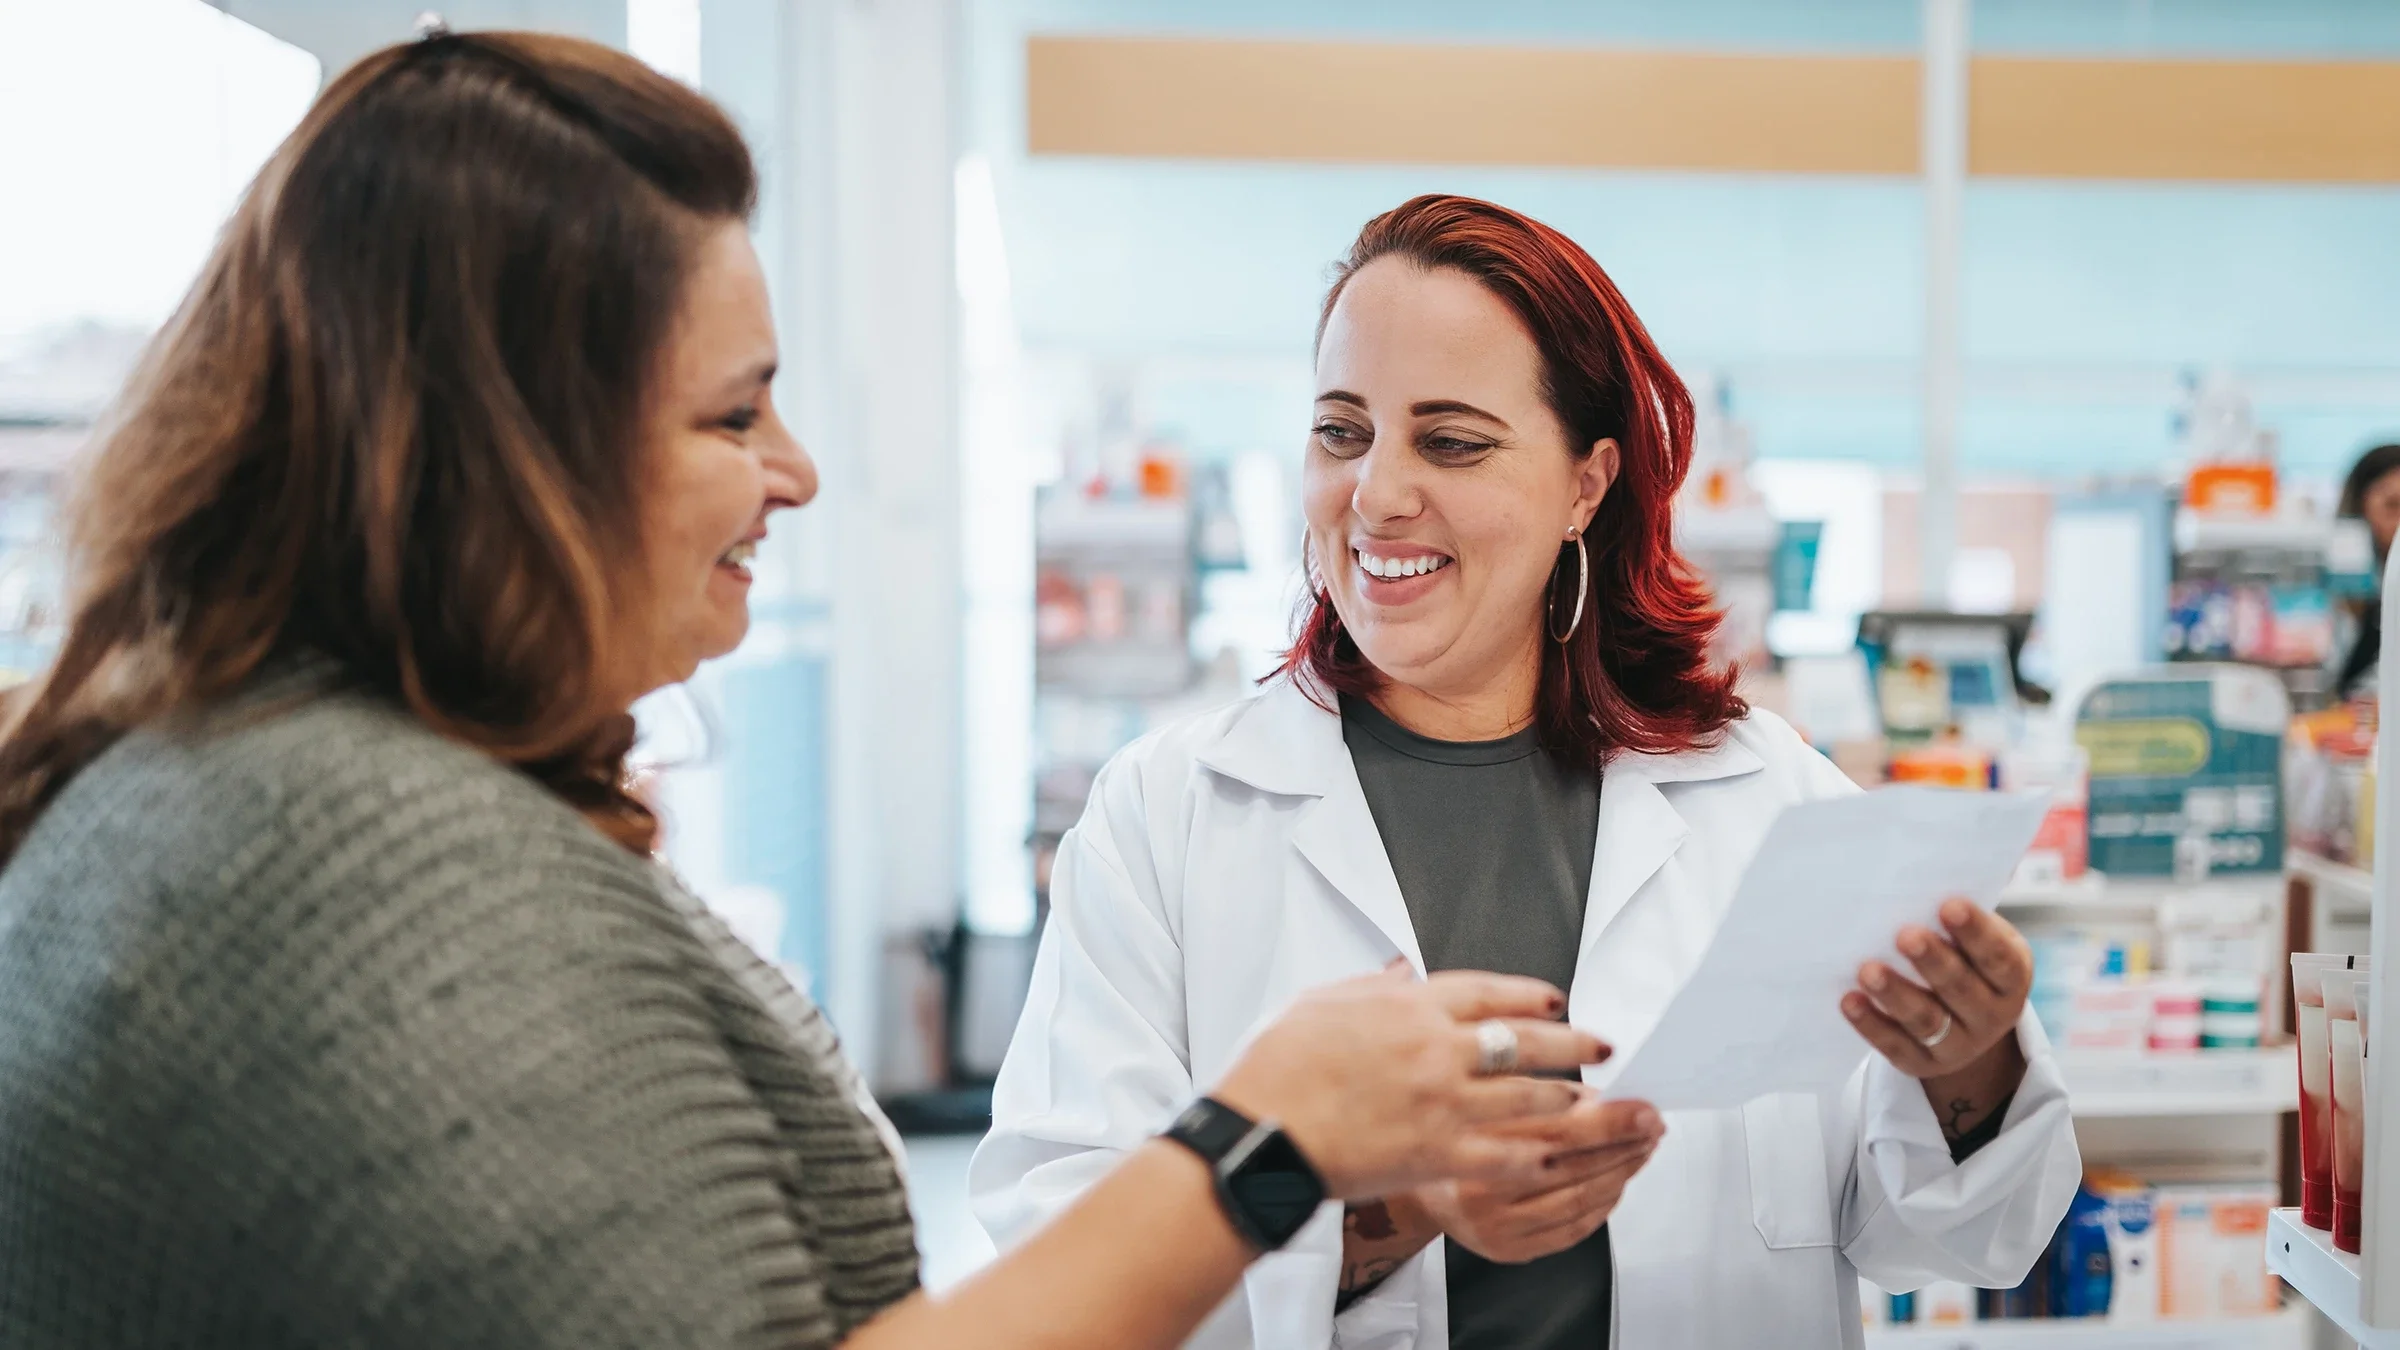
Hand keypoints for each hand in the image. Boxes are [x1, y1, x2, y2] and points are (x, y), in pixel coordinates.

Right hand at [1214, 966, 1608, 1199]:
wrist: (1262, 1132)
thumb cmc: (1278, 1068)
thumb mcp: (1320, 1002)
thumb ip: (1368, 986)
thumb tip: (1396, 970)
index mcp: (1410, 1008)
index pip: (1489, 993)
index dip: (1531, 997)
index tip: (1555, 1002)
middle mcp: (1438, 1050)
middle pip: (1526, 1042)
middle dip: (1573, 1044)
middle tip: (1599, 1045)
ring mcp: (1444, 1104)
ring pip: (1528, 1097)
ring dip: (1563, 1099)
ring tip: (1584, 1101)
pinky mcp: (1439, 1154)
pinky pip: (1506, 1155)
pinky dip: (1535, 1156)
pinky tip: (1553, 1157)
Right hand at [1411, 1091, 1663, 1263]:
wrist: (1409, 1183)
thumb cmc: (1452, 1132)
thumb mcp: (1481, 1094)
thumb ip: (1539, 1092)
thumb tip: (1605, 1098)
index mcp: (1475, 1142)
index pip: (1563, 1129)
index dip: (1613, 1120)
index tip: (1646, 1110)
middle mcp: (1483, 1190)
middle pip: (1576, 1167)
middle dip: (1625, 1145)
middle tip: (1653, 1127)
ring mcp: (1496, 1226)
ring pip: (1579, 1201)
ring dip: (1621, 1174)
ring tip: (1640, 1150)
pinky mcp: (1506, 1250)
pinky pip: (1570, 1231)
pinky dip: (1602, 1206)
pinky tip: (1615, 1184)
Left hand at [1841, 898, 2033, 1140]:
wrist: (1965, 1025)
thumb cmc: (1964, 958)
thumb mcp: (1978, 935)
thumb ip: (1967, 904)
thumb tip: (1961, 849)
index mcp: (2011, 977)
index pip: (1998, 956)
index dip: (1976, 932)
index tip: (1949, 905)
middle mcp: (1991, 1015)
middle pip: (1961, 989)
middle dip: (1933, 962)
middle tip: (1905, 935)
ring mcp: (1957, 1044)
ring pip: (1926, 1020)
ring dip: (1896, 994)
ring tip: (1867, 970)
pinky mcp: (1920, 1061)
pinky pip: (1894, 1045)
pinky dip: (1871, 1024)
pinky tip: (1850, 1001)